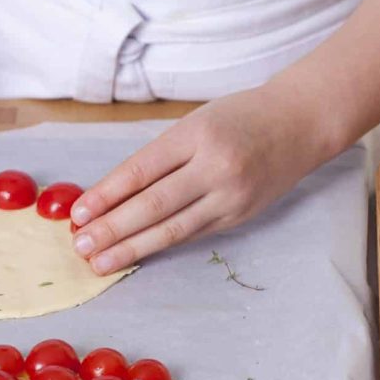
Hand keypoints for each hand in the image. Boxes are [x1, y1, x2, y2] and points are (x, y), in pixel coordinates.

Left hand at [69, 84, 334, 273]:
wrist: (301, 123)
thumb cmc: (240, 117)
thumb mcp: (195, 122)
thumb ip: (159, 156)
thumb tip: (111, 194)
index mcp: (196, 135)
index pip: (141, 170)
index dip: (106, 195)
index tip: (78, 214)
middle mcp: (214, 167)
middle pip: (153, 204)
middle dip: (112, 228)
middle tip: (80, 246)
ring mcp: (230, 196)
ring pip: (173, 229)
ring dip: (132, 247)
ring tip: (100, 262)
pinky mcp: (240, 216)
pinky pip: (193, 234)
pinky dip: (161, 245)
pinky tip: (137, 254)